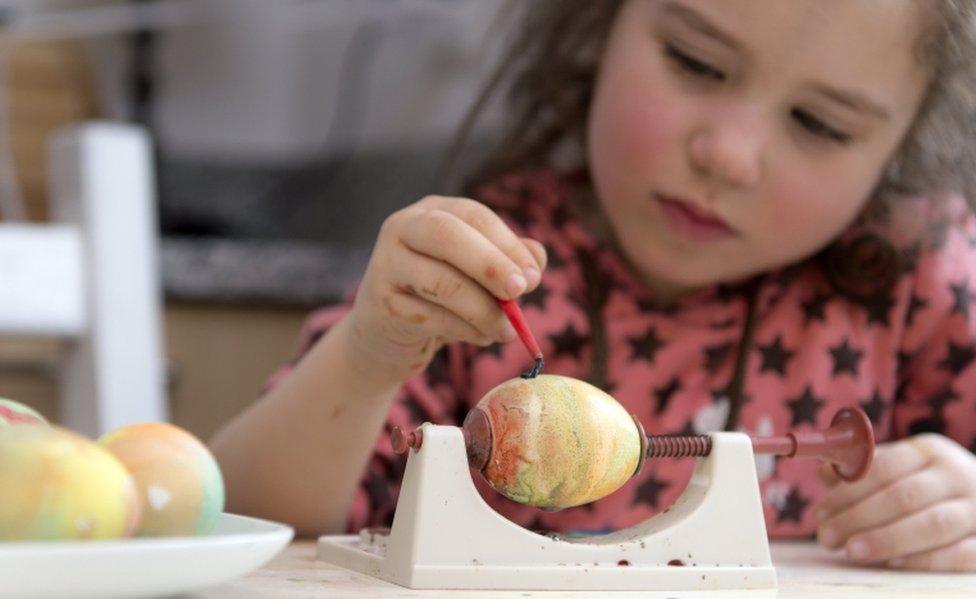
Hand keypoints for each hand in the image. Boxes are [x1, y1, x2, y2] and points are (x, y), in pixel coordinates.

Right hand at [347, 195, 545, 377]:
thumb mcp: (478, 276)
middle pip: (446, 234)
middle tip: (519, 292)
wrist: (387, 334)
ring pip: (440, 281)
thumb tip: (537, 259)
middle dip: (490, 263)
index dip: (507, 244)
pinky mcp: (382, 303)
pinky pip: (430, 317)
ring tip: (507, 330)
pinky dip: (464, 330)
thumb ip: (509, 262)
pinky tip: (482, 337)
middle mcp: (403, 228)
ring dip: (482, 309)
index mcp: (432, 211)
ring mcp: (386, 264)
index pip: (474, 216)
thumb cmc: (442, 298)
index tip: (533, 277)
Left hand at [814, 433, 975, 570]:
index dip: (848, 491)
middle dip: (859, 518)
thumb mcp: (902, 466)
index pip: (883, 468)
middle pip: (903, 496)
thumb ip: (864, 470)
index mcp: (929, 452)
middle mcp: (957, 476)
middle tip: (827, 536)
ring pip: (931, 524)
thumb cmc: (929, 483)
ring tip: (852, 551)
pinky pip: (959, 553)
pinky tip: (894, 563)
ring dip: (887, 539)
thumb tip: (826, 473)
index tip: (821, 511)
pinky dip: (926, 559)